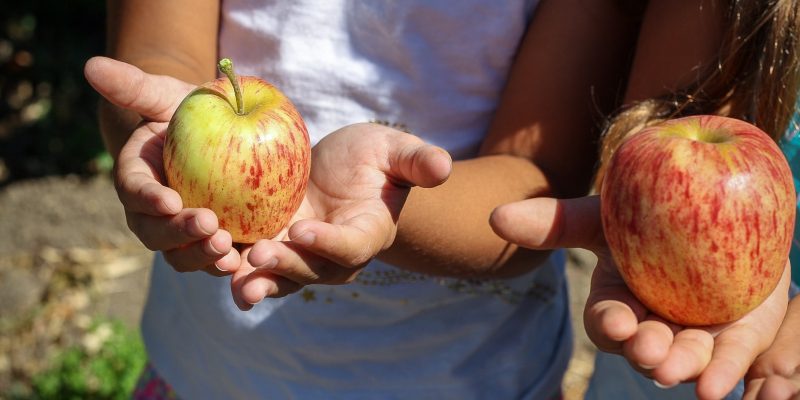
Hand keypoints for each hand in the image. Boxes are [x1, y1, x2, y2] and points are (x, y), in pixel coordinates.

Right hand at [84, 57, 239, 274]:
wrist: (217, 138)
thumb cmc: (188, 113)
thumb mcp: (167, 95)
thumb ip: (135, 86)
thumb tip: (93, 66)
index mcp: (136, 180)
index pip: (135, 192)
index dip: (149, 199)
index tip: (169, 200)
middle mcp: (153, 215)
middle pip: (156, 234)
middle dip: (179, 235)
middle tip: (209, 226)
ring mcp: (182, 235)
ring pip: (183, 256)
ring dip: (203, 257)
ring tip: (228, 251)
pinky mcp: (212, 244)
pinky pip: (215, 262)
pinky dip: (228, 269)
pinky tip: (248, 265)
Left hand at [231, 123, 451, 308]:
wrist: (341, 172)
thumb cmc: (374, 159)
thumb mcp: (395, 151)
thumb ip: (416, 160)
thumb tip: (442, 166)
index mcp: (368, 233)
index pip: (351, 246)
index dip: (330, 243)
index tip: (305, 230)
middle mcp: (334, 256)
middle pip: (311, 270)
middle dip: (286, 266)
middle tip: (258, 256)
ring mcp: (301, 256)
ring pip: (280, 277)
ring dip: (257, 280)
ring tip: (232, 279)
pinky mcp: (273, 247)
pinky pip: (254, 264)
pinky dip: (234, 266)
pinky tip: (211, 262)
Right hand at [490, 195, 789, 399]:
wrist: (716, 204)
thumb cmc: (650, 212)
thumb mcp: (603, 215)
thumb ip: (554, 222)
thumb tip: (494, 217)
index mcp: (619, 301)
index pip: (607, 321)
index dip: (609, 324)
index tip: (616, 322)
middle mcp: (654, 324)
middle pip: (644, 347)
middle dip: (644, 351)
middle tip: (649, 349)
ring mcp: (696, 333)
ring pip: (685, 358)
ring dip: (678, 367)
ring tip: (677, 369)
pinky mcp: (737, 335)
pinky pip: (731, 358)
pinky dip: (721, 373)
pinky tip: (713, 388)